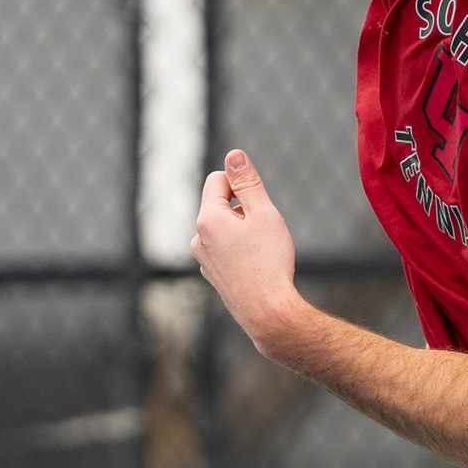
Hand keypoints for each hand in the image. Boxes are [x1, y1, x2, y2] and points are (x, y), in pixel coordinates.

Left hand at [191, 149, 304, 348]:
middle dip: (243, 209)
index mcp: (207, 219)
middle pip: (220, 204)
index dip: (241, 185)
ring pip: (224, 229)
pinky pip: (225, 249)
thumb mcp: (263, 213)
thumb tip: (233, 155)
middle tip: (264, 230)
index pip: (218, 180)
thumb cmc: (269, 261)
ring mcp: (203, 259)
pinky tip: (256, 266)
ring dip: (242, 230)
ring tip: (261, 251)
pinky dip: (240, 250)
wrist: (267, 312)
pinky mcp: (212, 275)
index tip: (258, 203)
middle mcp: (198, 238)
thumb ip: (247, 182)